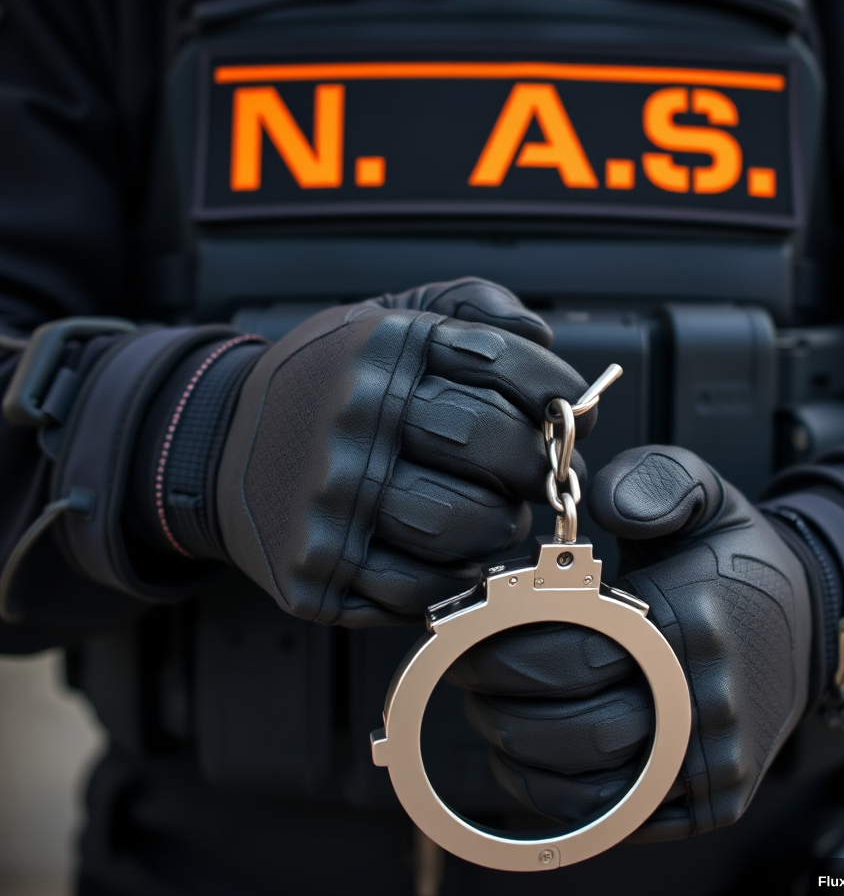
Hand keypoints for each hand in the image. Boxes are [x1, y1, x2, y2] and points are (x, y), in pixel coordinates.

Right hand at [215, 279, 591, 626]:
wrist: (223, 442)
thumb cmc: (328, 382)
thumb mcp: (387, 317)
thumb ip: (469, 307)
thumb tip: (542, 339)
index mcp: (380, 349)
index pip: (502, 363)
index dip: (554, 391)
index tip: (568, 410)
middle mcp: (353, 416)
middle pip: (493, 446)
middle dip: (534, 464)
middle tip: (533, 470)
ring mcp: (330, 496)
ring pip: (464, 524)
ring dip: (499, 525)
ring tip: (492, 512)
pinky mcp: (315, 565)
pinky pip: (421, 588)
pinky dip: (455, 576)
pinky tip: (450, 552)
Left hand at [446, 445, 811, 837]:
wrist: (806, 620)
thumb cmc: (732, 560)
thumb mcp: (702, 490)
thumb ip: (653, 480)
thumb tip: (606, 510)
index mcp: (693, 623)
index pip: (575, 657)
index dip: (507, 651)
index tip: (472, 633)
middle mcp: (708, 701)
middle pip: (579, 731)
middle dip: (505, 705)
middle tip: (469, 674)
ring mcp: (716, 761)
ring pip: (596, 789)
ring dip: (524, 755)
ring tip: (493, 713)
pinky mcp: (715, 800)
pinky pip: (623, 822)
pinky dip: (562, 801)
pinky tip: (529, 762)